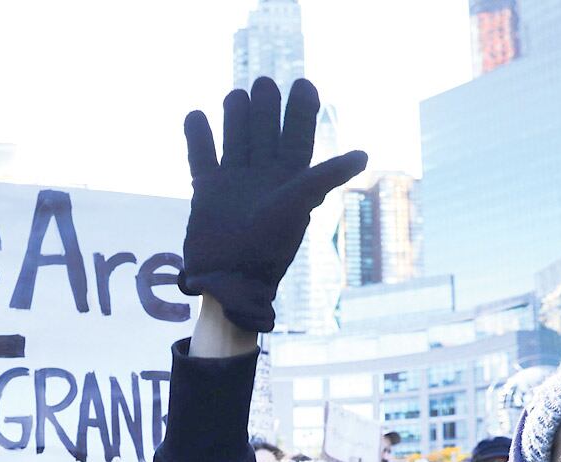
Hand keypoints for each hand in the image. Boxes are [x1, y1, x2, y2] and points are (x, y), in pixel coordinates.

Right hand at [180, 77, 366, 333]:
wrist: (230, 279)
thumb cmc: (268, 247)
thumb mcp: (298, 206)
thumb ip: (324, 176)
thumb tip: (363, 155)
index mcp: (290, 180)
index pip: (299, 137)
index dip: (303, 110)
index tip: (303, 83)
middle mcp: (263, 177)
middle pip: (265, 131)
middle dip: (266, 107)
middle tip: (264, 84)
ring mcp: (233, 183)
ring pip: (236, 138)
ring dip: (236, 116)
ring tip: (236, 96)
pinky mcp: (206, 191)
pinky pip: (202, 156)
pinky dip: (198, 136)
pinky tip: (197, 115)